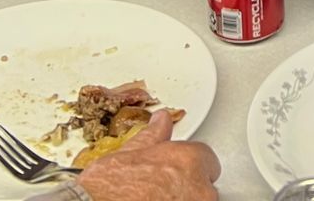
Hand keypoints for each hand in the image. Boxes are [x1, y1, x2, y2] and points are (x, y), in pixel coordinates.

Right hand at [53, 110, 218, 200]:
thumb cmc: (108, 190)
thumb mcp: (128, 154)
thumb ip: (153, 136)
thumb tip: (161, 121)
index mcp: (188, 161)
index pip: (205, 157)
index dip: (186, 163)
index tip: (173, 170)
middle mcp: (199, 188)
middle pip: (204, 183)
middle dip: (186, 184)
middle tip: (160, 189)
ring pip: (199, 200)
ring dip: (184, 198)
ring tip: (155, 199)